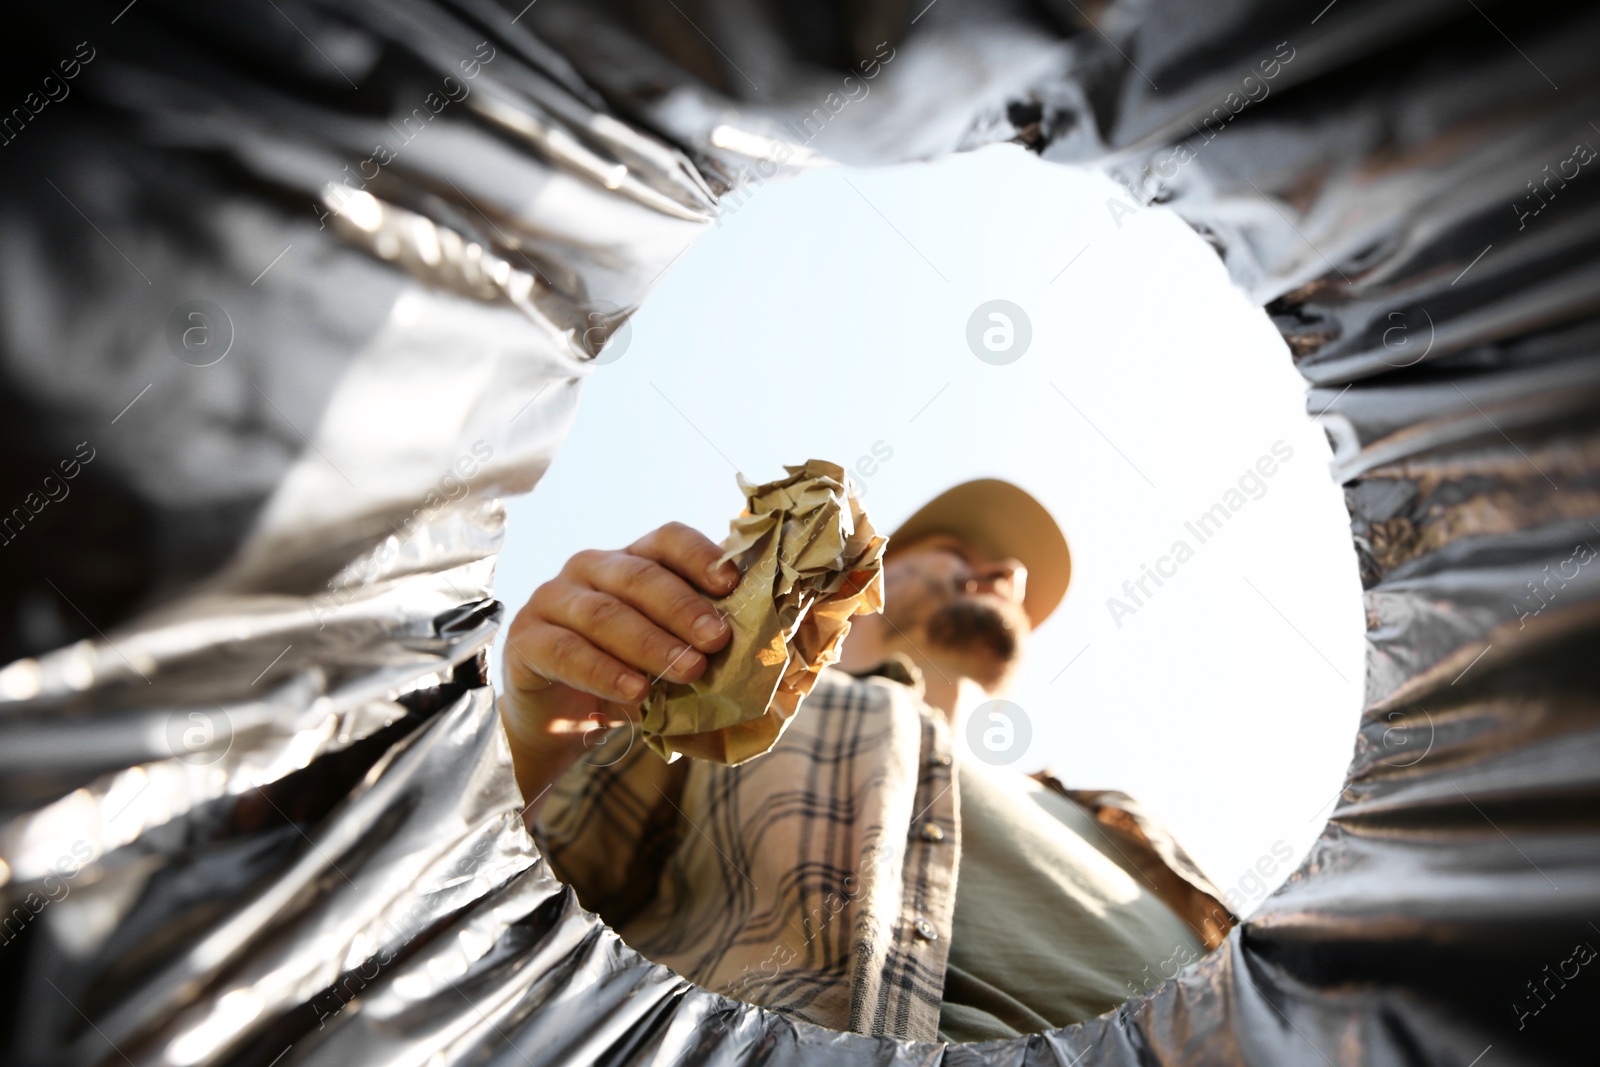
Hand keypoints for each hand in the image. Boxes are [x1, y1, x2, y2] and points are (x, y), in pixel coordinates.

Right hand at [500, 522, 737, 820]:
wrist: (560, 722)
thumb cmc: (627, 678)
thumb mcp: (668, 655)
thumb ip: (704, 642)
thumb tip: (772, 642)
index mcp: (631, 561)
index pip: (666, 539)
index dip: (699, 556)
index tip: (731, 586)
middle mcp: (589, 569)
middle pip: (638, 575)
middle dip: (683, 608)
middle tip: (717, 641)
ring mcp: (552, 600)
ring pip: (604, 613)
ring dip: (650, 643)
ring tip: (687, 672)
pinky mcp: (525, 639)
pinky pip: (566, 650)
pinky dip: (604, 672)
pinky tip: (636, 692)